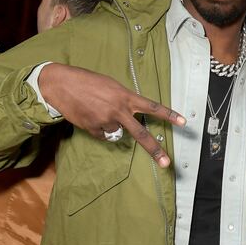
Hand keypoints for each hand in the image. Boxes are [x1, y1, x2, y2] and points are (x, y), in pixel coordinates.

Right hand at [38, 63, 184, 166]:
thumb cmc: (88, 81)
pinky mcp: (93, 129)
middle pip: (141, 134)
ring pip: (117, 133)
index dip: (169, 115)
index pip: (152, 107)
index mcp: (126, 97)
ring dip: (111, 126)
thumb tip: (127, 119)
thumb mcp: (111, 86)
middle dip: (155, 150)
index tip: (183, 122)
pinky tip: (90, 116)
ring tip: (98, 111)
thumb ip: (124, 101)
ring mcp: (106, 121)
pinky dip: (99, 129)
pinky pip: (103, 135)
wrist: (61, 85)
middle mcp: (119, 110)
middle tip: (167, 163)